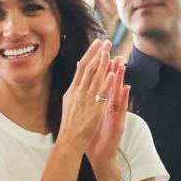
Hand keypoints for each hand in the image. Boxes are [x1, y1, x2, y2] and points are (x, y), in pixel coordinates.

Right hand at [57, 39, 115, 154]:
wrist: (69, 140)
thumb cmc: (69, 123)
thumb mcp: (68, 101)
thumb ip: (75, 86)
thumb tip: (77, 70)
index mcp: (72, 90)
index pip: (82, 67)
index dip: (90, 54)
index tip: (97, 43)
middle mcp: (78, 93)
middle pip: (88, 69)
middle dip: (97, 54)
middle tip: (106, 41)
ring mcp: (86, 100)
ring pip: (95, 78)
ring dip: (102, 64)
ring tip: (109, 51)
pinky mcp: (94, 109)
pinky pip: (101, 94)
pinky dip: (106, 83)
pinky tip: (112, 73)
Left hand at [85, 59, 129, 173]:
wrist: (101, 156)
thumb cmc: (95, 137)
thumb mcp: (92, 118)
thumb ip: (92, 104)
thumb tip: (86, 92)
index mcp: (102, 106)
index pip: (102, 86)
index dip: (102, 72)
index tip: (101, 57)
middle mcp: (110, 108)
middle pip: (112, 87)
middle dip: (113, 71)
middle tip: (115, 54)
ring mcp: (116, 115)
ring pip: (118, 94)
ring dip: (120, 80)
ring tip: (121, 65)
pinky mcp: (119, 123)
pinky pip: (121, 109)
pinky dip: (122, 98)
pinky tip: (126, 88)